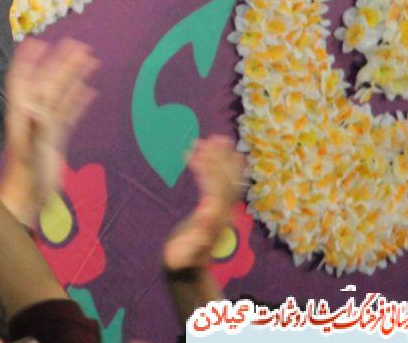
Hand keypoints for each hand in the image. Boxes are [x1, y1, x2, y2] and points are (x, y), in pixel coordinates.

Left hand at [0, 37, 97, 225]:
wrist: (29, 203)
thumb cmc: (26, 182)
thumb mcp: (30, 156)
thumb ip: (34, 133)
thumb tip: (35, 110)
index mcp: (22, 116)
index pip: (23, 81)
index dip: (28, 61)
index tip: (36, 41)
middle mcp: (33, 117)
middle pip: (49, 83)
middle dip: (60, 62)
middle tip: (75, 42)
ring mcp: (45, 127)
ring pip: (62, 94)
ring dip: (73, 76)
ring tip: (88, 57)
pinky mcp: (56, 139)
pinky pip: (69, 113)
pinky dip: (79, 100)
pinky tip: (89, 89)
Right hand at [162, 135, 245, 271]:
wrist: (188, 270)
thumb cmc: (180, 261)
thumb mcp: (181, 253)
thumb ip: (193, 240)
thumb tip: (206, 217)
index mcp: (212, 217)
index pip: (214, 186)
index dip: (208, 167)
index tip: (196, 149)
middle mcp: (221, 212)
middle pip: (225, 180)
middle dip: (220, 159)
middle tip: (214, 137)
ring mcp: (221, 211)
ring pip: (227, 181)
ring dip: (224, 161)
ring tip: (220, 139)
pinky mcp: (216, 211)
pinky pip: (222, 186)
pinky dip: (220, 170)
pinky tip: (214, 156)